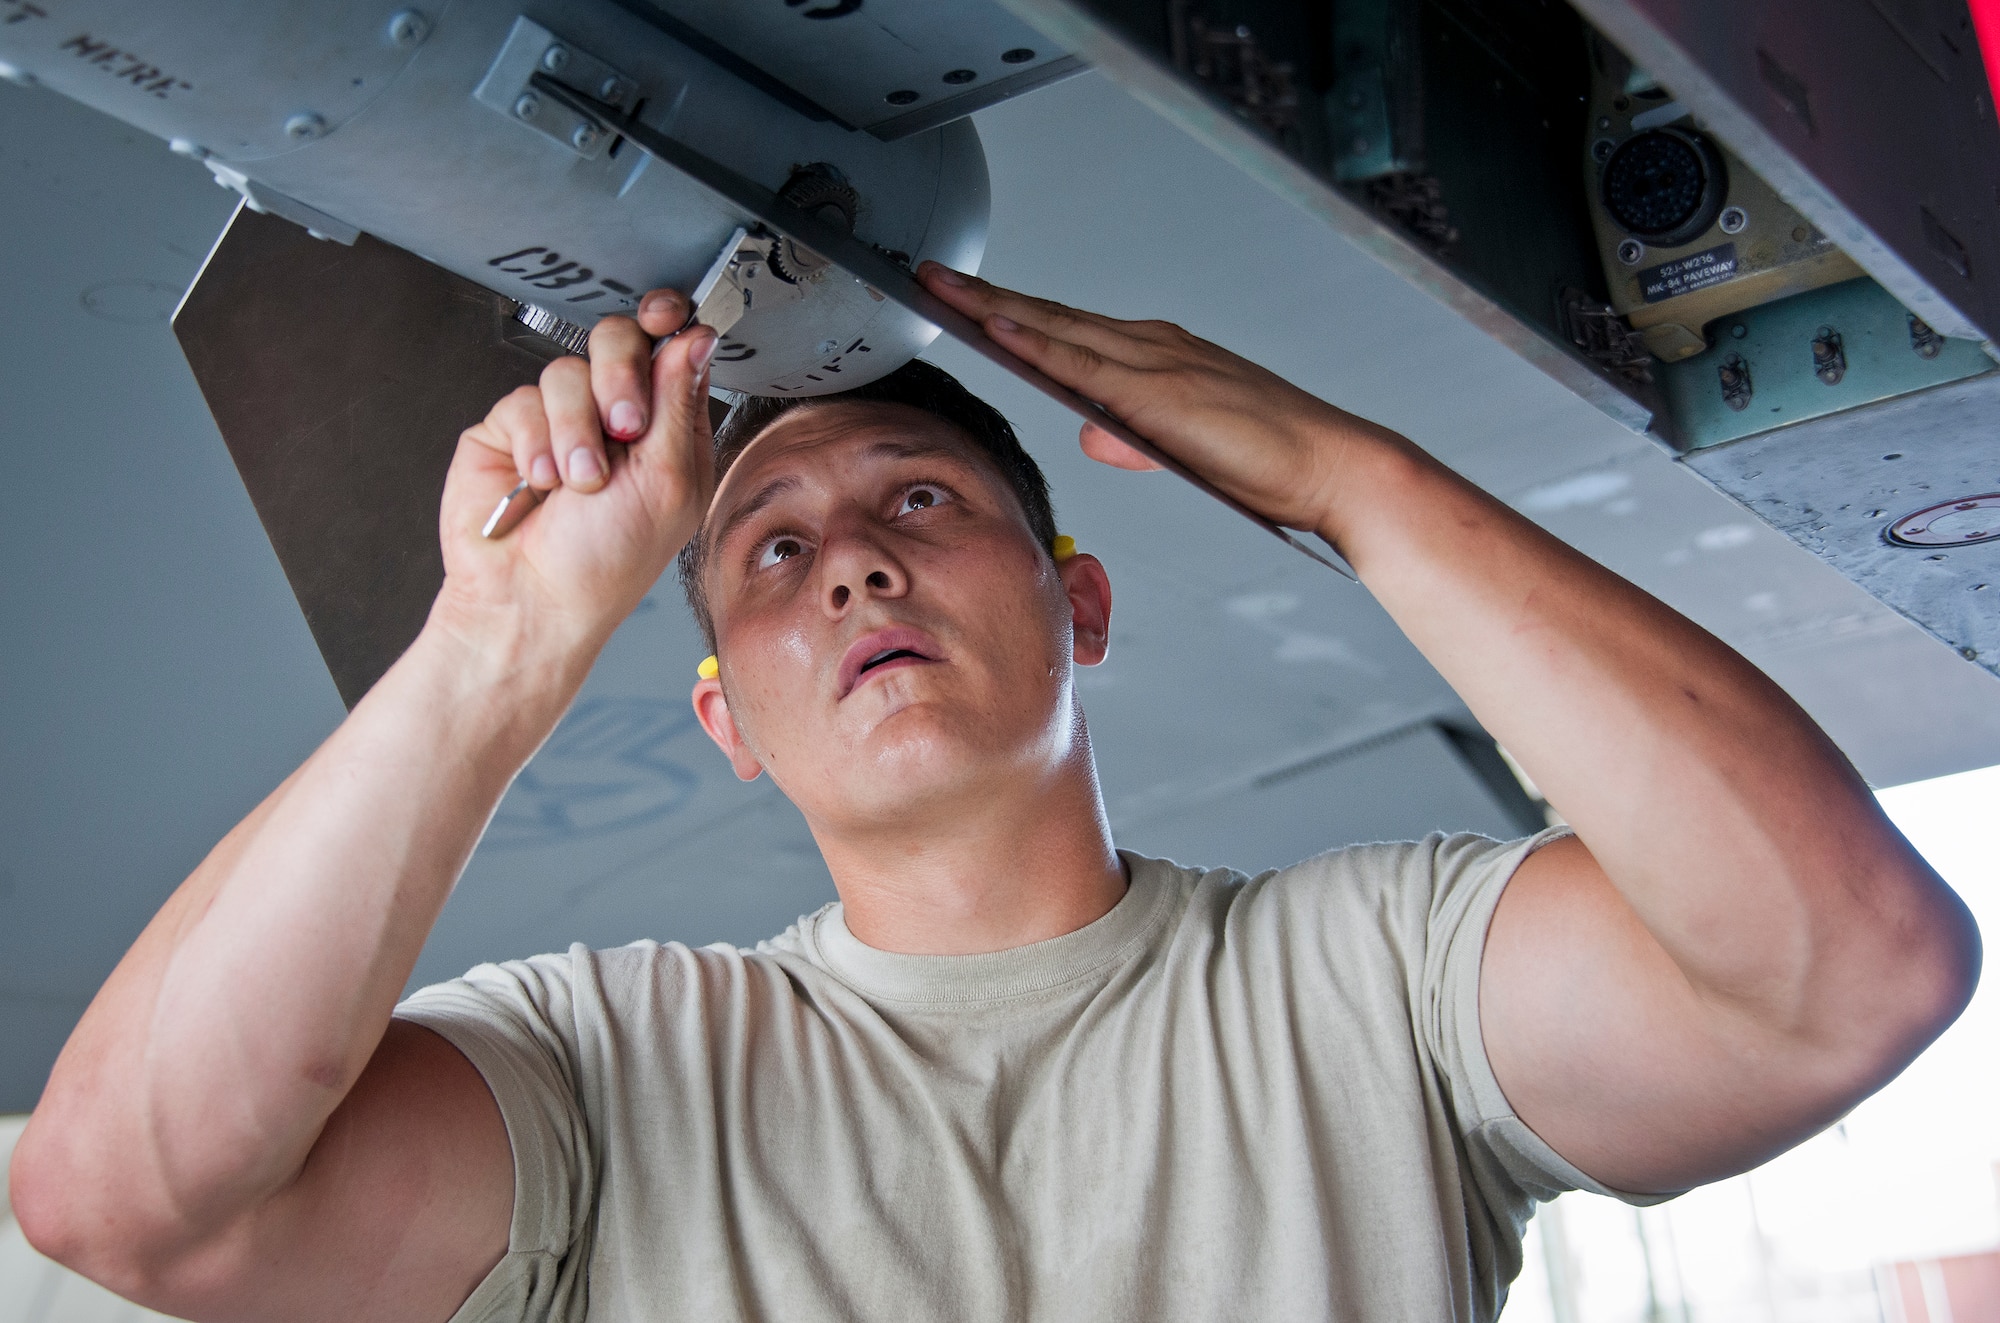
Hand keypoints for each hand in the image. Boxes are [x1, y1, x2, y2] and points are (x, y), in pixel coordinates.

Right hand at [432, 289, 718, 660]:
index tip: (665, 319)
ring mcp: (562, 420)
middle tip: (624, 427)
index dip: (668, 324)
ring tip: (578, 483)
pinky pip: (523, 398)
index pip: (673, 349)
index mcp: (670, 429)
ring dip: (577, 431)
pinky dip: (535, 443)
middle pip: (619, 339)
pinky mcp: (512, 429)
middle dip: (620, 377)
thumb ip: (678, 401)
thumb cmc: (606, 562)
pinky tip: (540, 482)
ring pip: (568, 369)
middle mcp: (617, 418)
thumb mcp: (667, 482)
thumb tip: (697, 335)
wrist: (530, 599)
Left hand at [917, 263, 1402, 533]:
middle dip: (984, 296)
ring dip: (994, 308)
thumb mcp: (1182, 448)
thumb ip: (1133, 438)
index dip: (1010, 313)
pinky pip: (1083, 363)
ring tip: (942, 291)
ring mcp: (1154, 362)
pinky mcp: (1159, 390)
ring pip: (1056, 328)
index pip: (1066, 329)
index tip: (962, 300)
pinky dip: (1036, 342)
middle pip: (1049, 316)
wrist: (1327, 465)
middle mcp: (1151, 346)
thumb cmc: (1266, 461)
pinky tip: (998, 328)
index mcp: (1155, 357)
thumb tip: (1091, 434)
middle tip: (929, 275)